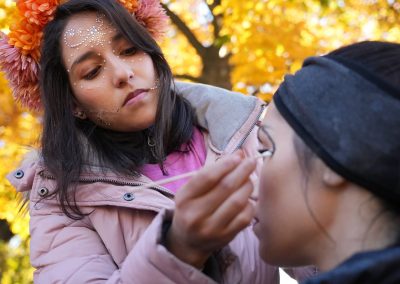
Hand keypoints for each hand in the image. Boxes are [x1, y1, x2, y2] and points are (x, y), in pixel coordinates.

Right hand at [166, 151, 256, 267]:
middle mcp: (195, 215)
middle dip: (242, 171)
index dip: (226, 164)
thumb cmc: (192, 208)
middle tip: (251, 162)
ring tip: (249, 179)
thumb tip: (239, 154)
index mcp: (184, 199)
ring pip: (238, 201)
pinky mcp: (225, 238)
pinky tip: (247, 198)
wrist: (188, 242)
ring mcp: (211, 228)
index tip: (238, 156)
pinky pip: (245, 217)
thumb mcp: (192, 190)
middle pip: (225, 187)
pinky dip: (249, 204)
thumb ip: (212, 172)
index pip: (207, 177)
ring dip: (248, 186)